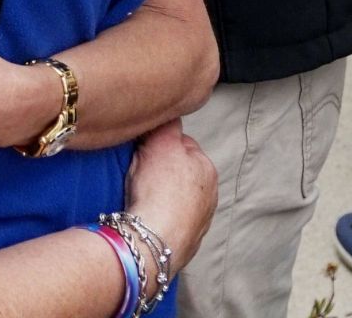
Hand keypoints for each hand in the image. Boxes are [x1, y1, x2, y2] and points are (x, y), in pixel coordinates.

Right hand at [123, 121, 215, 274]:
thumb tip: (169, 111)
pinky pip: (173, 220)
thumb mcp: (160, 142)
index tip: (144, 150)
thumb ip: (167, 124)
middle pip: (181, 172)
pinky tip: (148, 216)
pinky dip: (163, 216)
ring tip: (142, 196)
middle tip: (140, 173)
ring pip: (178, 197)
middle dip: (163, 171)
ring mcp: (201, 220)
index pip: (183, 144)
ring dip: (164, 195)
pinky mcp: (188, 241)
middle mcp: (211, 194)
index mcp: (207, 167)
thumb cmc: (159, 189)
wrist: (154, 239)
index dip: (160, 144)